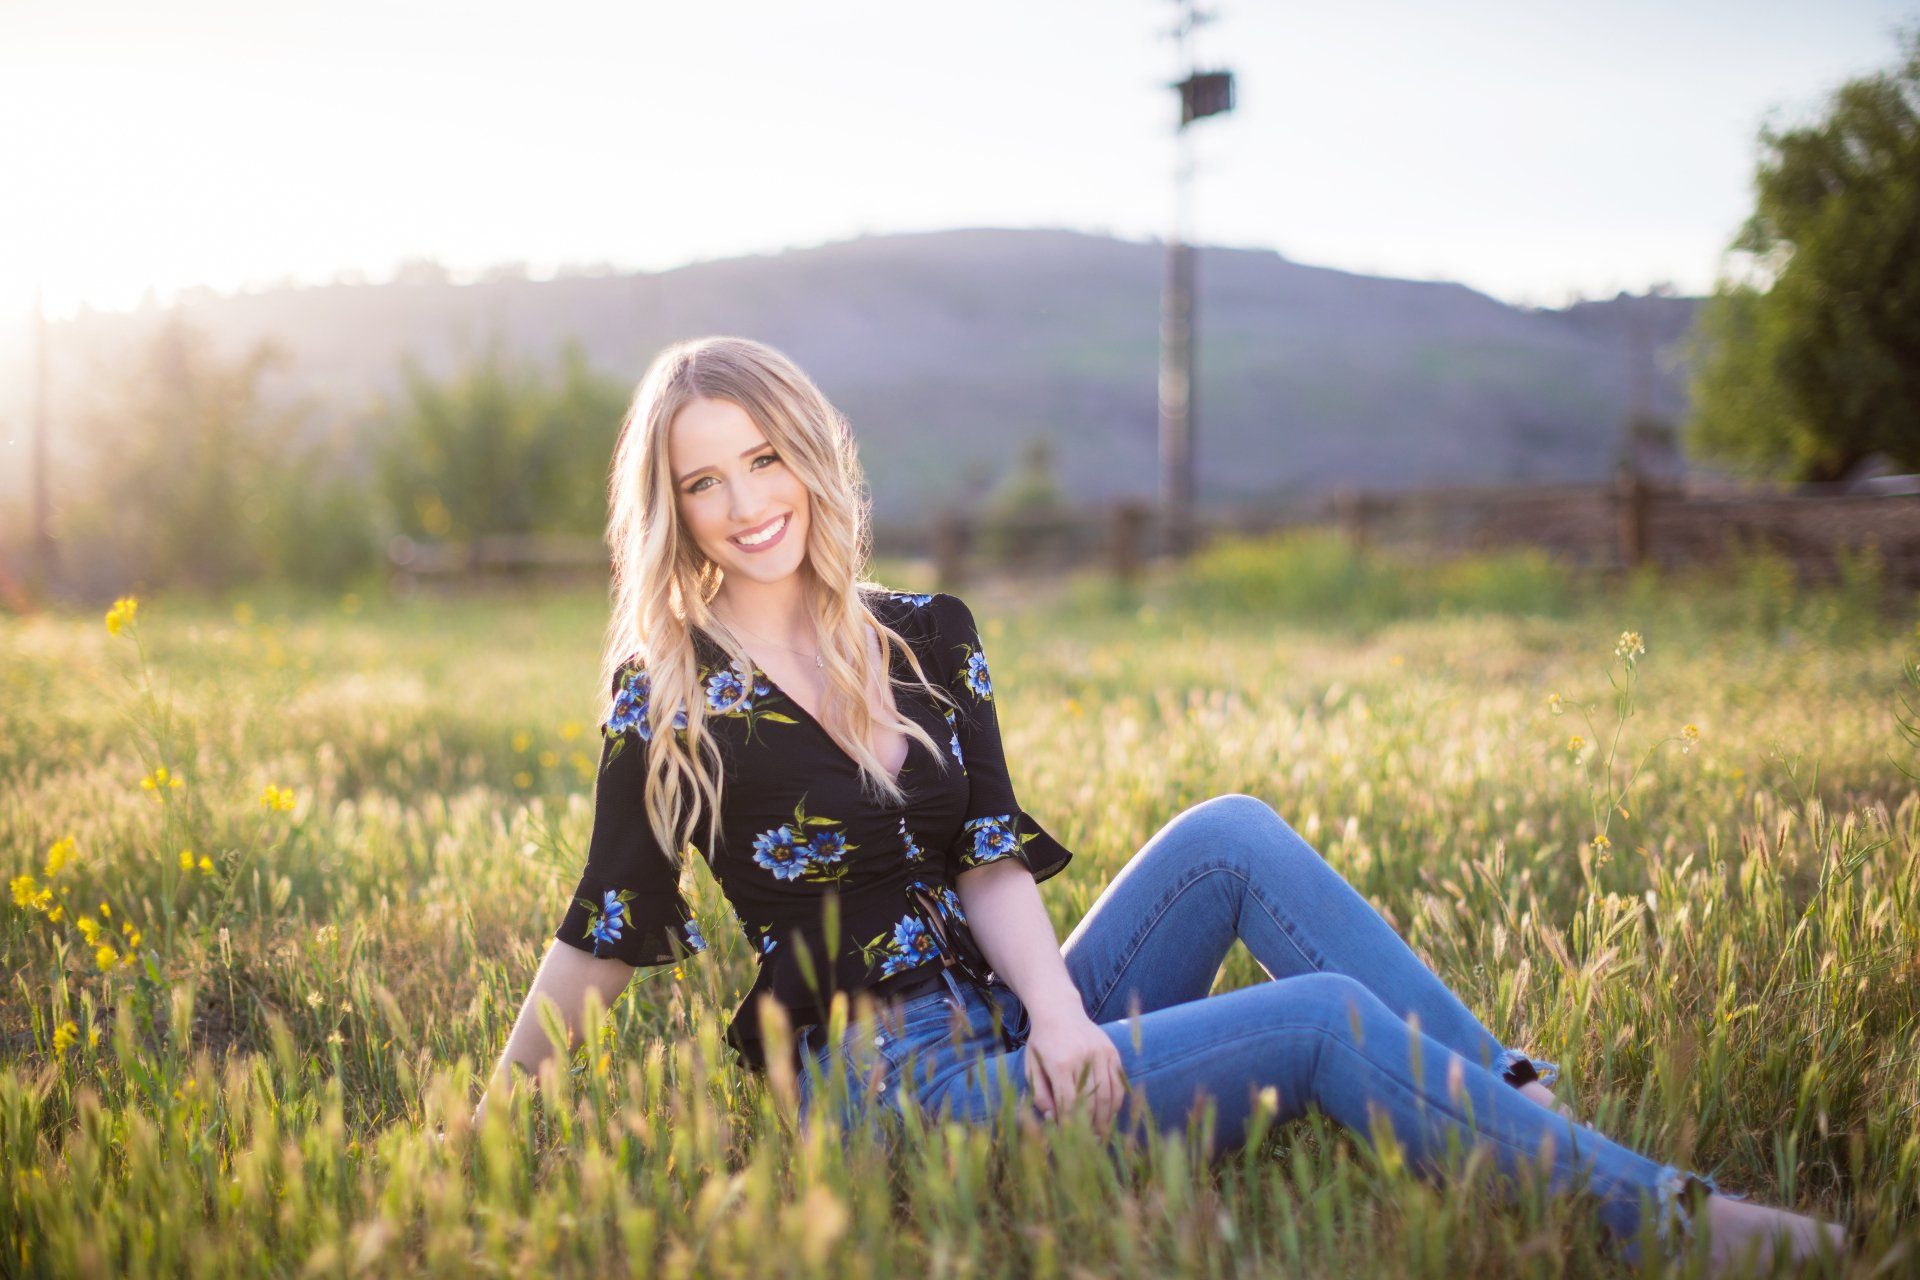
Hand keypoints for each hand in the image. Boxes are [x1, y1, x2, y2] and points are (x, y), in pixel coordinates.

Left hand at [1022, 1011, 1126, 1137]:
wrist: (1059, 1009)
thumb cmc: (1041, 1042)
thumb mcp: (1031, 1066)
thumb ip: (1040, 1094)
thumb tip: (1052, 1118)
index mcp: (1060, 1062)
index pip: (1069, 1102)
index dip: (1070, 1124)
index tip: (1068, 1138)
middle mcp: (1083, 1057)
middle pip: (1092, 1101)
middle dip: (1091, 1127)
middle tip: (1089, 1144)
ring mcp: (1100, 1053)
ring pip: (1109, 1094)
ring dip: (1106, 1118)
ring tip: (1101, 1134)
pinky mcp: (1112, 1051)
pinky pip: (1119, 1082)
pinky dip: (1117, 1102)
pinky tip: (1110, 1115)